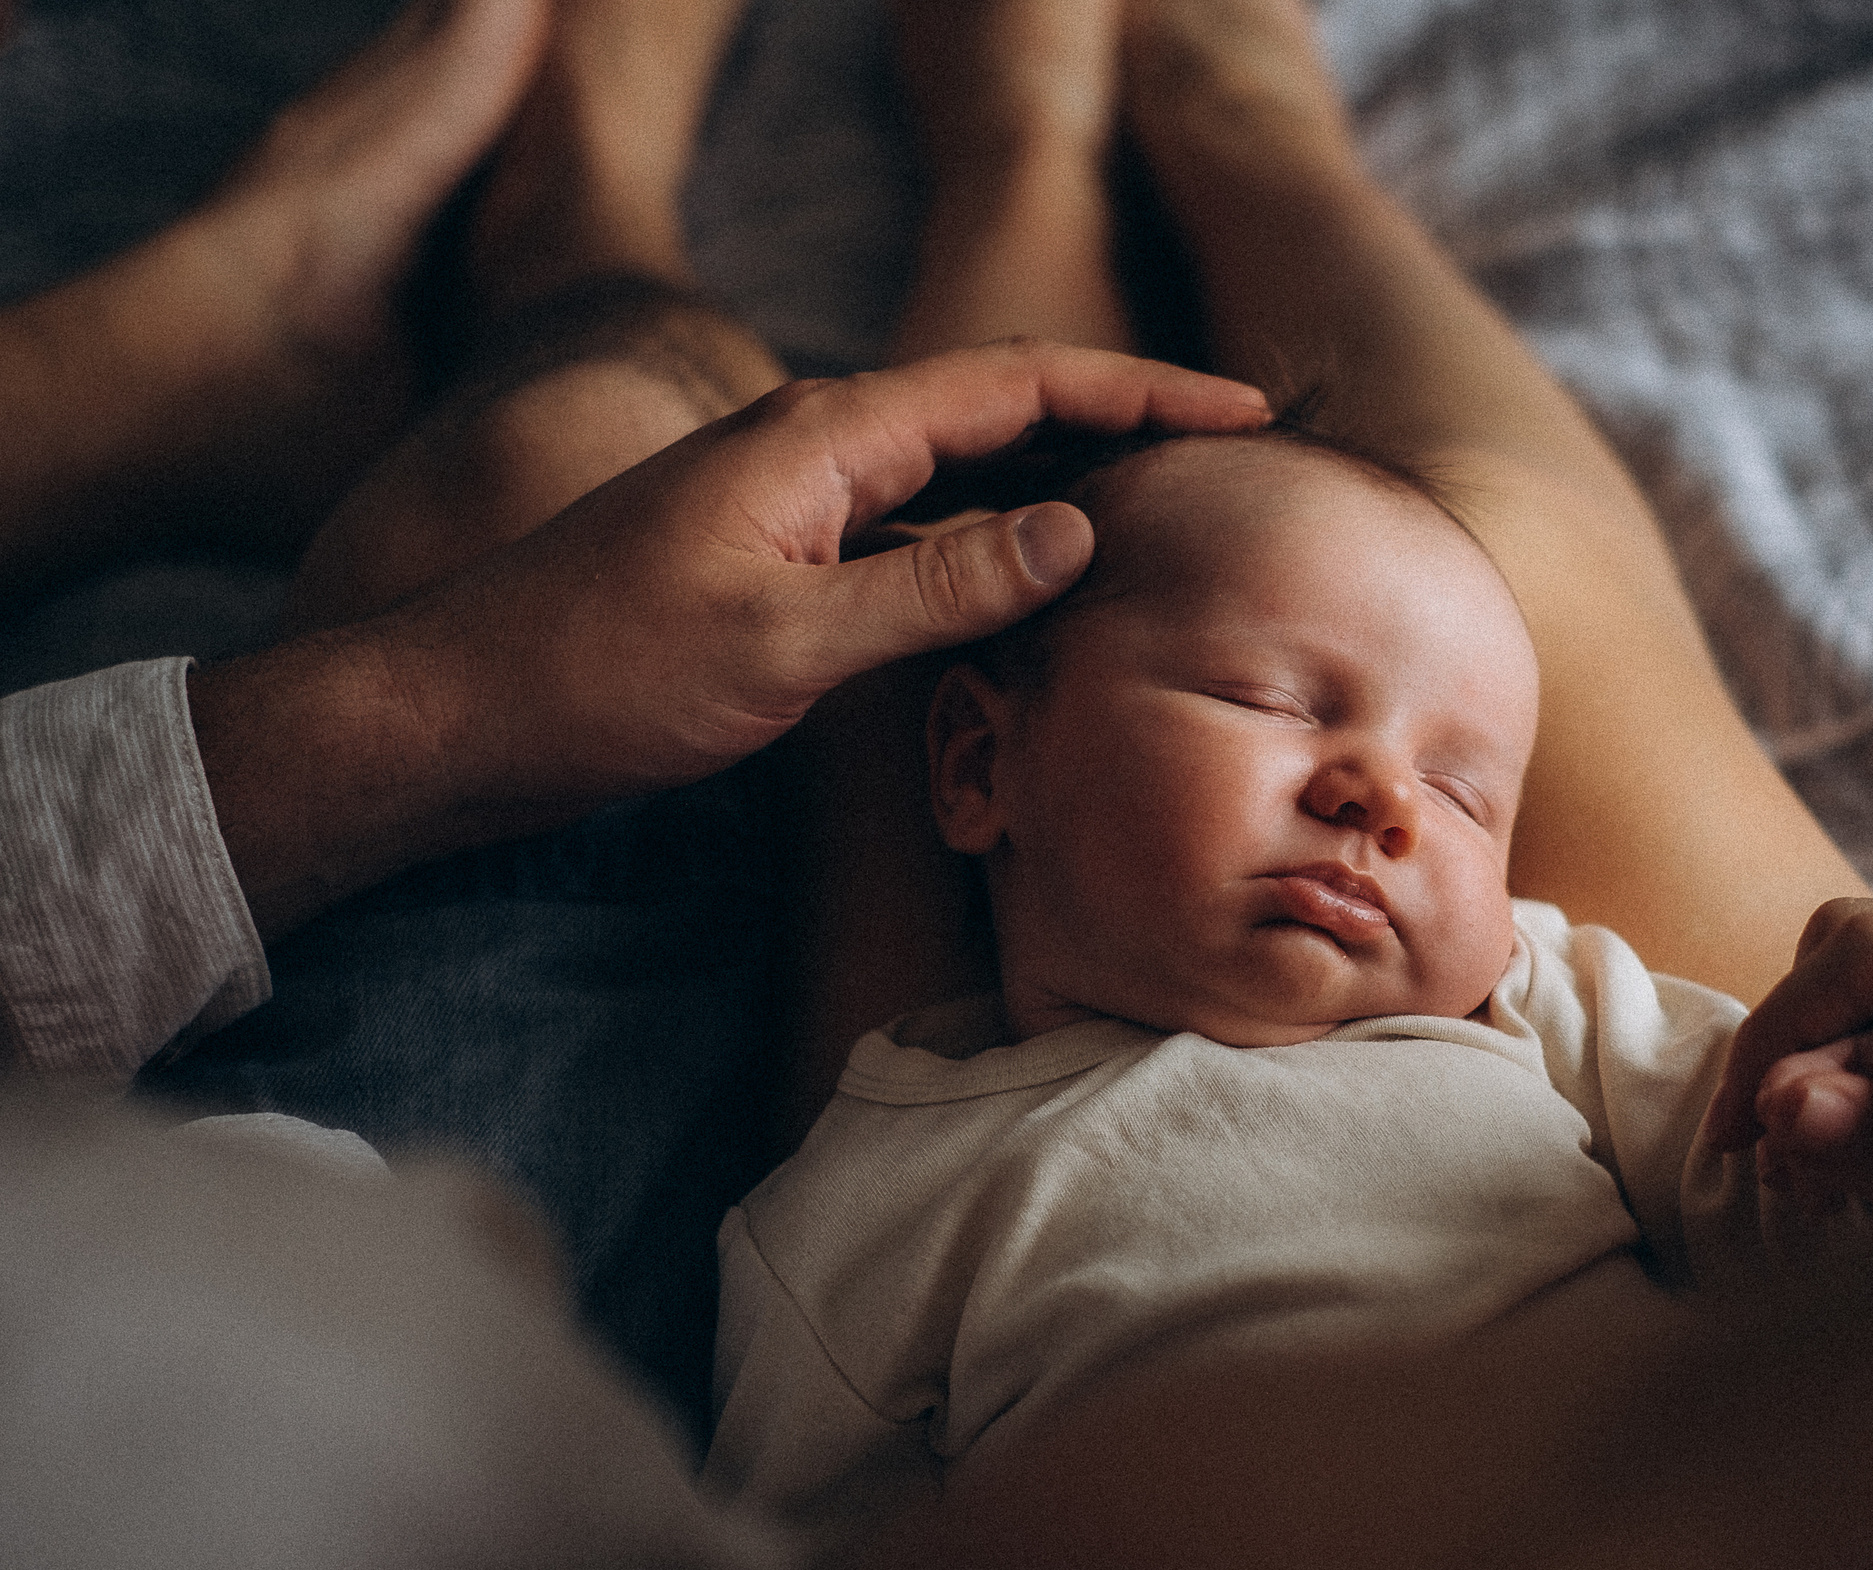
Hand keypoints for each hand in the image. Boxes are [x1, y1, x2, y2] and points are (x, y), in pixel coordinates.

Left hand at [192, 340, 1268, 932]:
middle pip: (1000, 406)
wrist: (462, 715)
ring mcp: (795, 504)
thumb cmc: (602, 673)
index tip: (1242, 409)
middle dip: (1121, 421)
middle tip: (1233, 453)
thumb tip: (1071, 531)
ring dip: (1060, 481)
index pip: (1016, 382)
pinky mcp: (778, 563)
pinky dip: (991, 547)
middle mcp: (816, 448)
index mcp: (823, 435)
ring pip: (961, 472)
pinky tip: (1034, 586)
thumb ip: (936, 585)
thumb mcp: (784, 637)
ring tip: (1163, 512)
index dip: (1139, 390)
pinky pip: (916, 533)